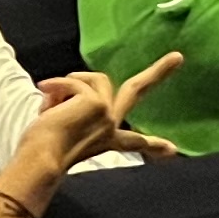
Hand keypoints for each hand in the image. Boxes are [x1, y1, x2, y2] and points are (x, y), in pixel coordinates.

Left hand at [3, 58, 186, 195]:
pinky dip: (56, 87)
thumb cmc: (41, 147)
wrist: (41, 160)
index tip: (173, 151)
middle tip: (178, 57)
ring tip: (51, 106)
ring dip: (69, 84)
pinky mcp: (98, 104)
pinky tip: (47, 105)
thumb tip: (50, 89)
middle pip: (136, 92)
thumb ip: (68, 109)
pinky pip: (74, 82)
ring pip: (94, 79)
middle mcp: (111, 126)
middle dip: (159, 72)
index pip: (134, 140)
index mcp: (105, 139)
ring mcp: (108, 115)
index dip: (153, 144)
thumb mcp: (61, 127)